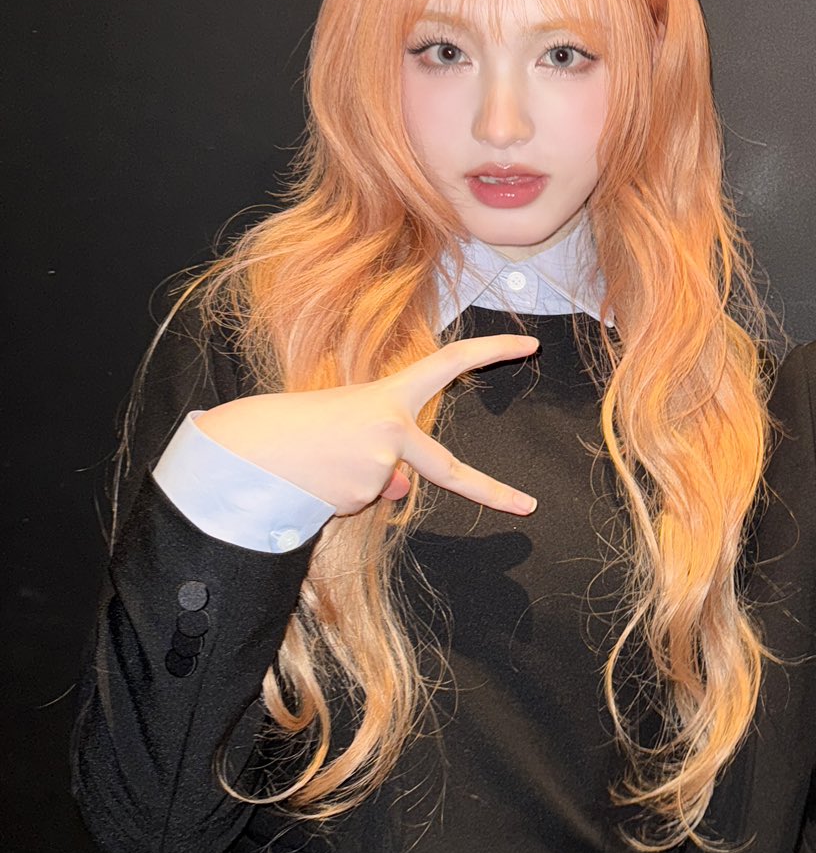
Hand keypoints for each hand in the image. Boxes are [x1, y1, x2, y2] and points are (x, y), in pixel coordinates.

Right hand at [198, 335, 541, 516]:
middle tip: (529, 507)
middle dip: (494, 492)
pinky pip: (363, 501)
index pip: (450, 363)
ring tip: (318, 462)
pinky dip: (342, 496)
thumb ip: (388, 451)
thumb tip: (407, 490)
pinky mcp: (364, 495)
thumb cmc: (297, 427)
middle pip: (450, 469)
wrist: (250, 449)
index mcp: (390, 394)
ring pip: (384, 486)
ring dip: (355, 481)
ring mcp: (382, 466)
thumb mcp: (348, 424)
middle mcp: (395, 428)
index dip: (492, 350)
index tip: (529, 345)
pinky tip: (317, 481)